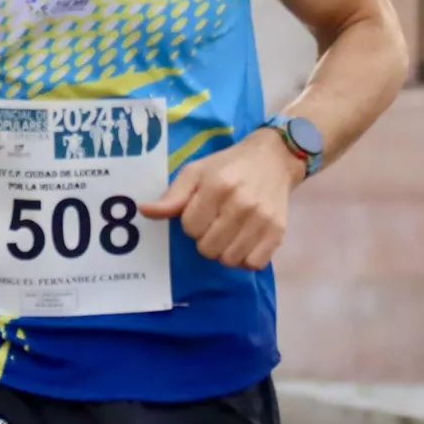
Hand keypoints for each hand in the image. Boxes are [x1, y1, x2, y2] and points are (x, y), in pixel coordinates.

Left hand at [138, 128, 302, 267]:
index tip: (200, 212)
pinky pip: (253, 264)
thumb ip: (172, 196)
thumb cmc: (227, 167)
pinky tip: (243, 242)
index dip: (191, 223)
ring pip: (229, 260)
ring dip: (223, 251)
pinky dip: (245, 259)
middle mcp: (242, 204)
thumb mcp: (196, 173)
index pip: (190, 228)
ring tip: (228, 233)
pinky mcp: (278, 233)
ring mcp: (263, 220)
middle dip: (205, 239)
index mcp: (218, 187)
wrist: (273, 159)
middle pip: (208, 248)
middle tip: (214, 224)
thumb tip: (145, 211)